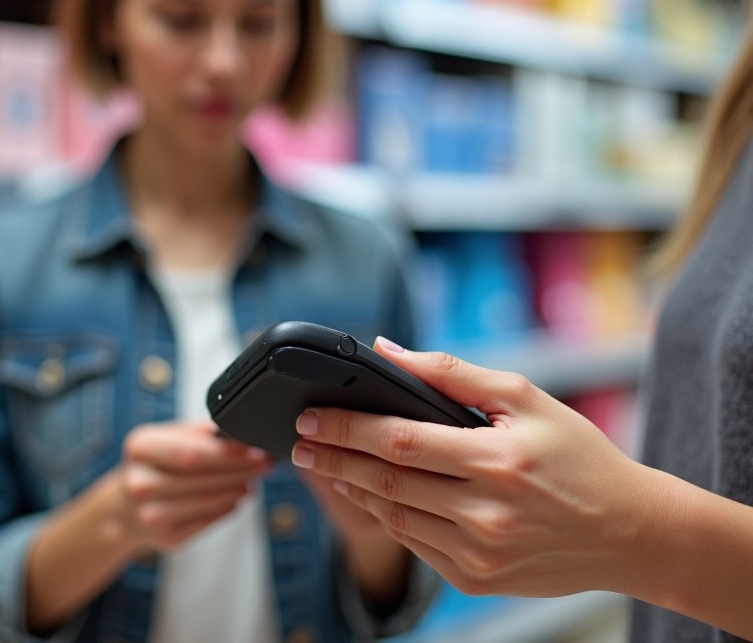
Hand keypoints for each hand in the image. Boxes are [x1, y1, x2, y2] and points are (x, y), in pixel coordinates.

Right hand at [117, 420, 272, 552]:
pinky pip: (207, 522)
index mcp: (140, 448)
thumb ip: (197, 431)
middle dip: (239, 468)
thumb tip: (236, 428)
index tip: (253, 447)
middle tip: (264, 462)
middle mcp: (139, 482)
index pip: (188, 450)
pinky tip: (238, 497)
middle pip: (200, 475)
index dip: (225, 451)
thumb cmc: (152, 466)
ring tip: (254, 479)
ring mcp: (150, 514)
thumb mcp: (164, 439)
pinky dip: (227, 508)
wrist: (124, 509)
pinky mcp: (166, 538)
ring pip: (207, 501)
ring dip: (237, 488)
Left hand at [291, 340, 661, 598]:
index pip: (398, 440)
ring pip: (392, 517)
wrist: (630, 532)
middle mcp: (486, 513)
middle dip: (332, 460)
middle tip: (299, 445)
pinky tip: (367, 496)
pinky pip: (414, 546)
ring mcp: (480, 553)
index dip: (346, 429)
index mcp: (496, 460)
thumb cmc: (578, 455)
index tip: (311, 417)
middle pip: (384, 481)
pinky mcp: (477, 580)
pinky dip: (384, 518)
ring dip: (351, 490)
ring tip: (325, 467)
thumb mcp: (524, 398)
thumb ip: (451, 373)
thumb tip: (387, 350)